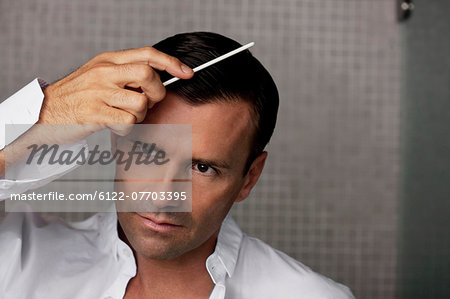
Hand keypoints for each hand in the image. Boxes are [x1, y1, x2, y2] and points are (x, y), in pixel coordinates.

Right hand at [37, 47, 192, 138]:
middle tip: (148, 101)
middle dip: (156, 93)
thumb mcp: (100, 75)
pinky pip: (128, 123)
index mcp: (108, 60)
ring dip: (140, 115)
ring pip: (141, 102)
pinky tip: (116, 126)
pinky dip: (128, 129)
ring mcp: (97, 92)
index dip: (171, 63)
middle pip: (148, 75)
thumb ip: (125, 72)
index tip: (187, 73)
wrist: (44, 112)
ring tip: (126, 115)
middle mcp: (103, 72)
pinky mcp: (94, 114)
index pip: (147, 54)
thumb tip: (160, 76)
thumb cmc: (78, 96)